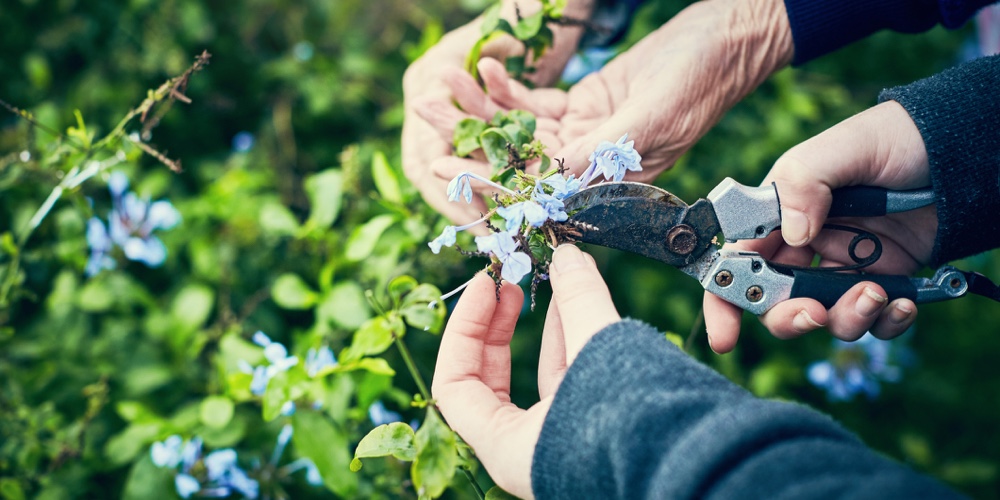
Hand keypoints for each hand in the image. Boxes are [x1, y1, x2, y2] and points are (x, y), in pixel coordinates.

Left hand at [416, 0, 793, 195]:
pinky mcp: (583, 108)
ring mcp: (584, 139)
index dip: (490, 182)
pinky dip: (506, 88)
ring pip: (519, 132)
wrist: (726, 39)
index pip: (542, 195)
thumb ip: (607, 148)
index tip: (444, 166)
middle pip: (518, 163)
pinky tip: (482, 69)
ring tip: (436, 86)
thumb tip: (555, 178)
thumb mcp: (654, 115)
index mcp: (611, 186)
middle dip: (468, 141)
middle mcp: (592, 170)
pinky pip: (535, 104)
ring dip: (477, 111)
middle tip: (422, 114)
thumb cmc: (703, 78)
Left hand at [432, 245, 619, 498]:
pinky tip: (583, 300)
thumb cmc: (639, 425)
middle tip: (510, 281)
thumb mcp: (600, 352)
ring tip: (558, 275)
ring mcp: (563, 441)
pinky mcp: (598, 430)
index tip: (486, 284)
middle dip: (498, 325)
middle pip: (489, 379)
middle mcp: (528, 449)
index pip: (454, 382)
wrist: (707, 469)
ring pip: (540, 376)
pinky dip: (575, 339)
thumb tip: (567, 254)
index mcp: (506, 446)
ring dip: (547, 323)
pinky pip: (574, 380)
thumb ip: (580, 301)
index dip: (463, 326)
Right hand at [704, 101, 936, 352]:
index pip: (739, 260)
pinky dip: (887, 323)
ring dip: (846, 318)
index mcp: (781, 214)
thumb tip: (793, 237)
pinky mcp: (885, 280)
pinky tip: (904, 303)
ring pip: (827, 317)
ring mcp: (846, 266)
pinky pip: (876, 321)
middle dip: (790, 318)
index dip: (725, 299)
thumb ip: (805, 184)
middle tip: (813, 315)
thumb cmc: (894, 139)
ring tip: (875, 293)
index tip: (726, 336)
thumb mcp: (843, 148)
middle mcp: (806, 245)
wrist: (959, 151)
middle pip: (777, 302)